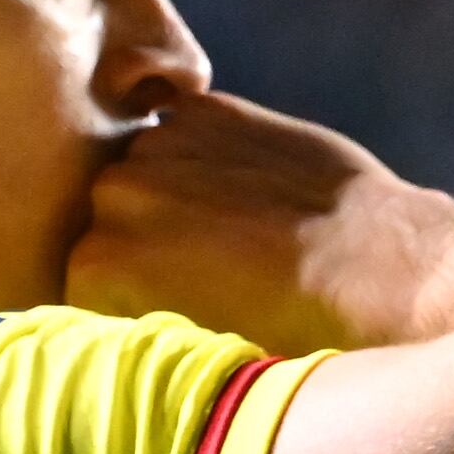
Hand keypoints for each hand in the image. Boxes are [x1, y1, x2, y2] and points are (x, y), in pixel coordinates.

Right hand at [63, 89, 453, 352]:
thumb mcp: (191, 345)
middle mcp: (111, 196)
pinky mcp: (206, 108)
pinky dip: (205, 152)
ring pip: (143, 169)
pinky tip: (250, 186)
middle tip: (201, 267)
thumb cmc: (287, 331)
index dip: (121, 296)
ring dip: (171, 189)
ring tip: (232, 225)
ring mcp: (158, 143)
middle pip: (104, 216)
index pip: (80, 277)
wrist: (373, 268)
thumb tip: (125, 309)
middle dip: (140, 237)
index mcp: (94, 265)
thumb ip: (137, 316)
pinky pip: (182, 129)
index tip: (164, 309)